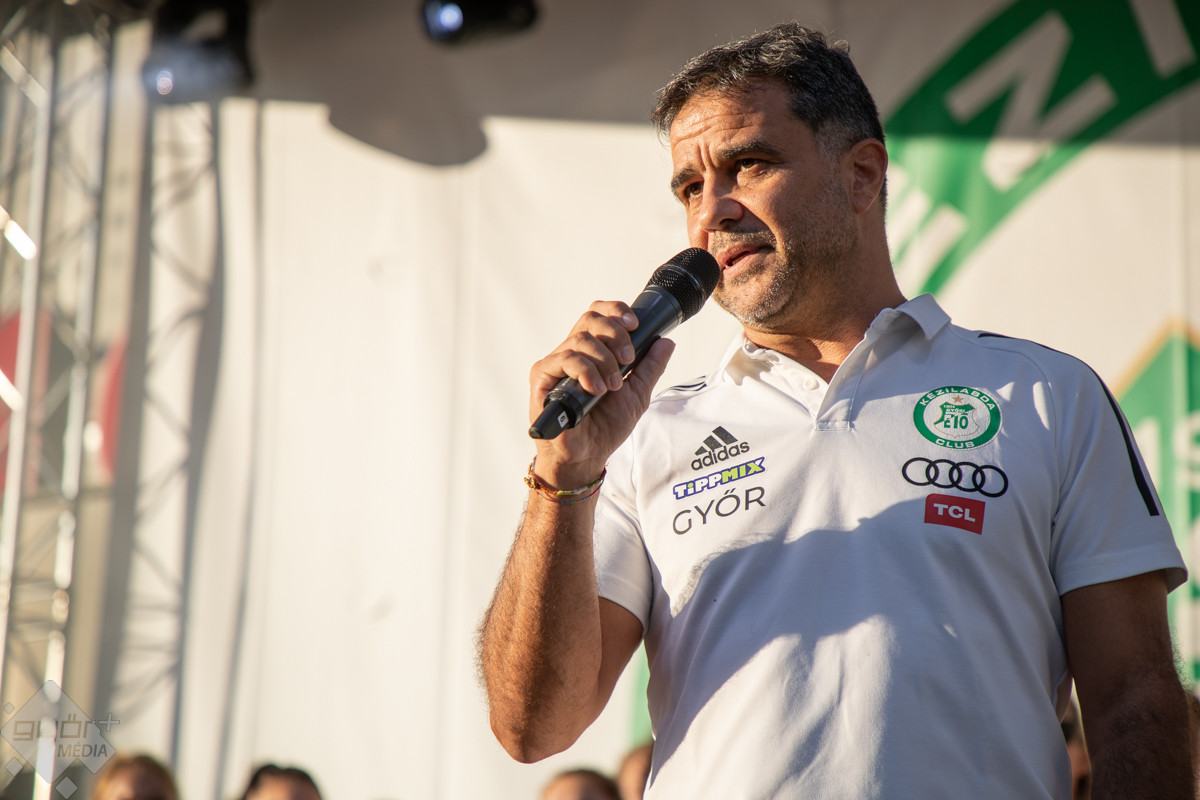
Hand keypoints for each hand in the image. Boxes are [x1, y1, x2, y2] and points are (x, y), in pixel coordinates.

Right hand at [529, 300, 674, 486]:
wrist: (587, 456)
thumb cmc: (606, 427)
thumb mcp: (637, 394)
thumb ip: (650, 367)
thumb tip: (667, 342)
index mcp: (592, 352)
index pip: (599, 315)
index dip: (616, 311)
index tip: (635, 324)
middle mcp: (572, 353)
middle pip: (590, 319)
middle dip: (615, 334)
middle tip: (628, 359)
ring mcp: (556, 363)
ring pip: (580, 339)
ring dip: (604, 361)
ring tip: (612, 386)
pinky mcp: (542, 377)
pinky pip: (564, 359)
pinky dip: (586, 371)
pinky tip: (596, 389)